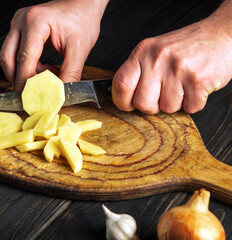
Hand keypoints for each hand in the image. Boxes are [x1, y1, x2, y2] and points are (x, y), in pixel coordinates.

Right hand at [0, 0, 107, 89]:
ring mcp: (17, 24)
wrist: (82, 5)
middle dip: (18, 80)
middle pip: (8, 59)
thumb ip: (70, 73)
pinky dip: (25, 66)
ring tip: (43, 78)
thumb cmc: (82, 19)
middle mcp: (22, 20)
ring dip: (21, 73)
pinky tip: (42, 69)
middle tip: (32, 93)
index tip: (33, 97)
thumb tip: (59, 93)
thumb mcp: (80, 49)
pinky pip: (14, 53)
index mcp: (36, 21)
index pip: (24, 59)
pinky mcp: (19, 29)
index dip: (26, 82)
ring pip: (7, 57)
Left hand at [112, 16, 231, 113]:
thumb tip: (124, 98)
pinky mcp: (197, 80)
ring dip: (176, 104)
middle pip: (142, 103)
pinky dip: (194, 103)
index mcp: (143, 52)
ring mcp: (178, 69)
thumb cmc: (187, 46)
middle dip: (152, 107)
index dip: (123, 101)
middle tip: (162, 97)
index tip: (129, 104)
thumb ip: (139, 71)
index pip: (121, 84)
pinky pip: (189, 108)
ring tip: (182, 87)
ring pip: (167, 108)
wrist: (222, 34)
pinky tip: (195, 88)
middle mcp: (157, 59)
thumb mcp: (155, 50)